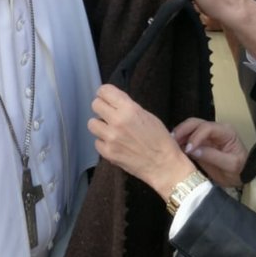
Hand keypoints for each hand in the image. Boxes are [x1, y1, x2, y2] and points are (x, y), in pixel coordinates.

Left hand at [88, 85, 195, 200]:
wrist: (163, 165)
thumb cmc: (160, 140)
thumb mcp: (147, 115)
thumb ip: (128, 107)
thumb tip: (113, 101)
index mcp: (129, 109)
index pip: (104, 91)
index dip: (105, 93)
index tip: (107, 97)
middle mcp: (117, 122)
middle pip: (95, 105)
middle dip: (102, 108)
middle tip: (109, 114)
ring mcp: (111, 138)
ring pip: (92, 123)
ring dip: (100, 125)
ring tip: (111, 130)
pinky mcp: (107, 152)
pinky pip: (97, 142)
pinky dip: (104, 142)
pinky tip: (115, 144)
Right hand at [172, 118, 247, 187]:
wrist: (242, 177)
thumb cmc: (240, 170)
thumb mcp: (230, 165)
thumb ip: (213, 156)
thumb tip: (193, 150)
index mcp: (225, 132)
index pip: (207, 128)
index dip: (195, 136)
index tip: (188, 149)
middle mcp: (215, 129)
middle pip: (195, 123)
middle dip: (182, 131)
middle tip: (172, 142)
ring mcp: (207, 135)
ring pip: (189, 128)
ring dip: (179, 135)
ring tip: (170, 145)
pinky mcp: (200, 142)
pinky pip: (187, 138)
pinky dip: (179, 141)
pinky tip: (173, 148)